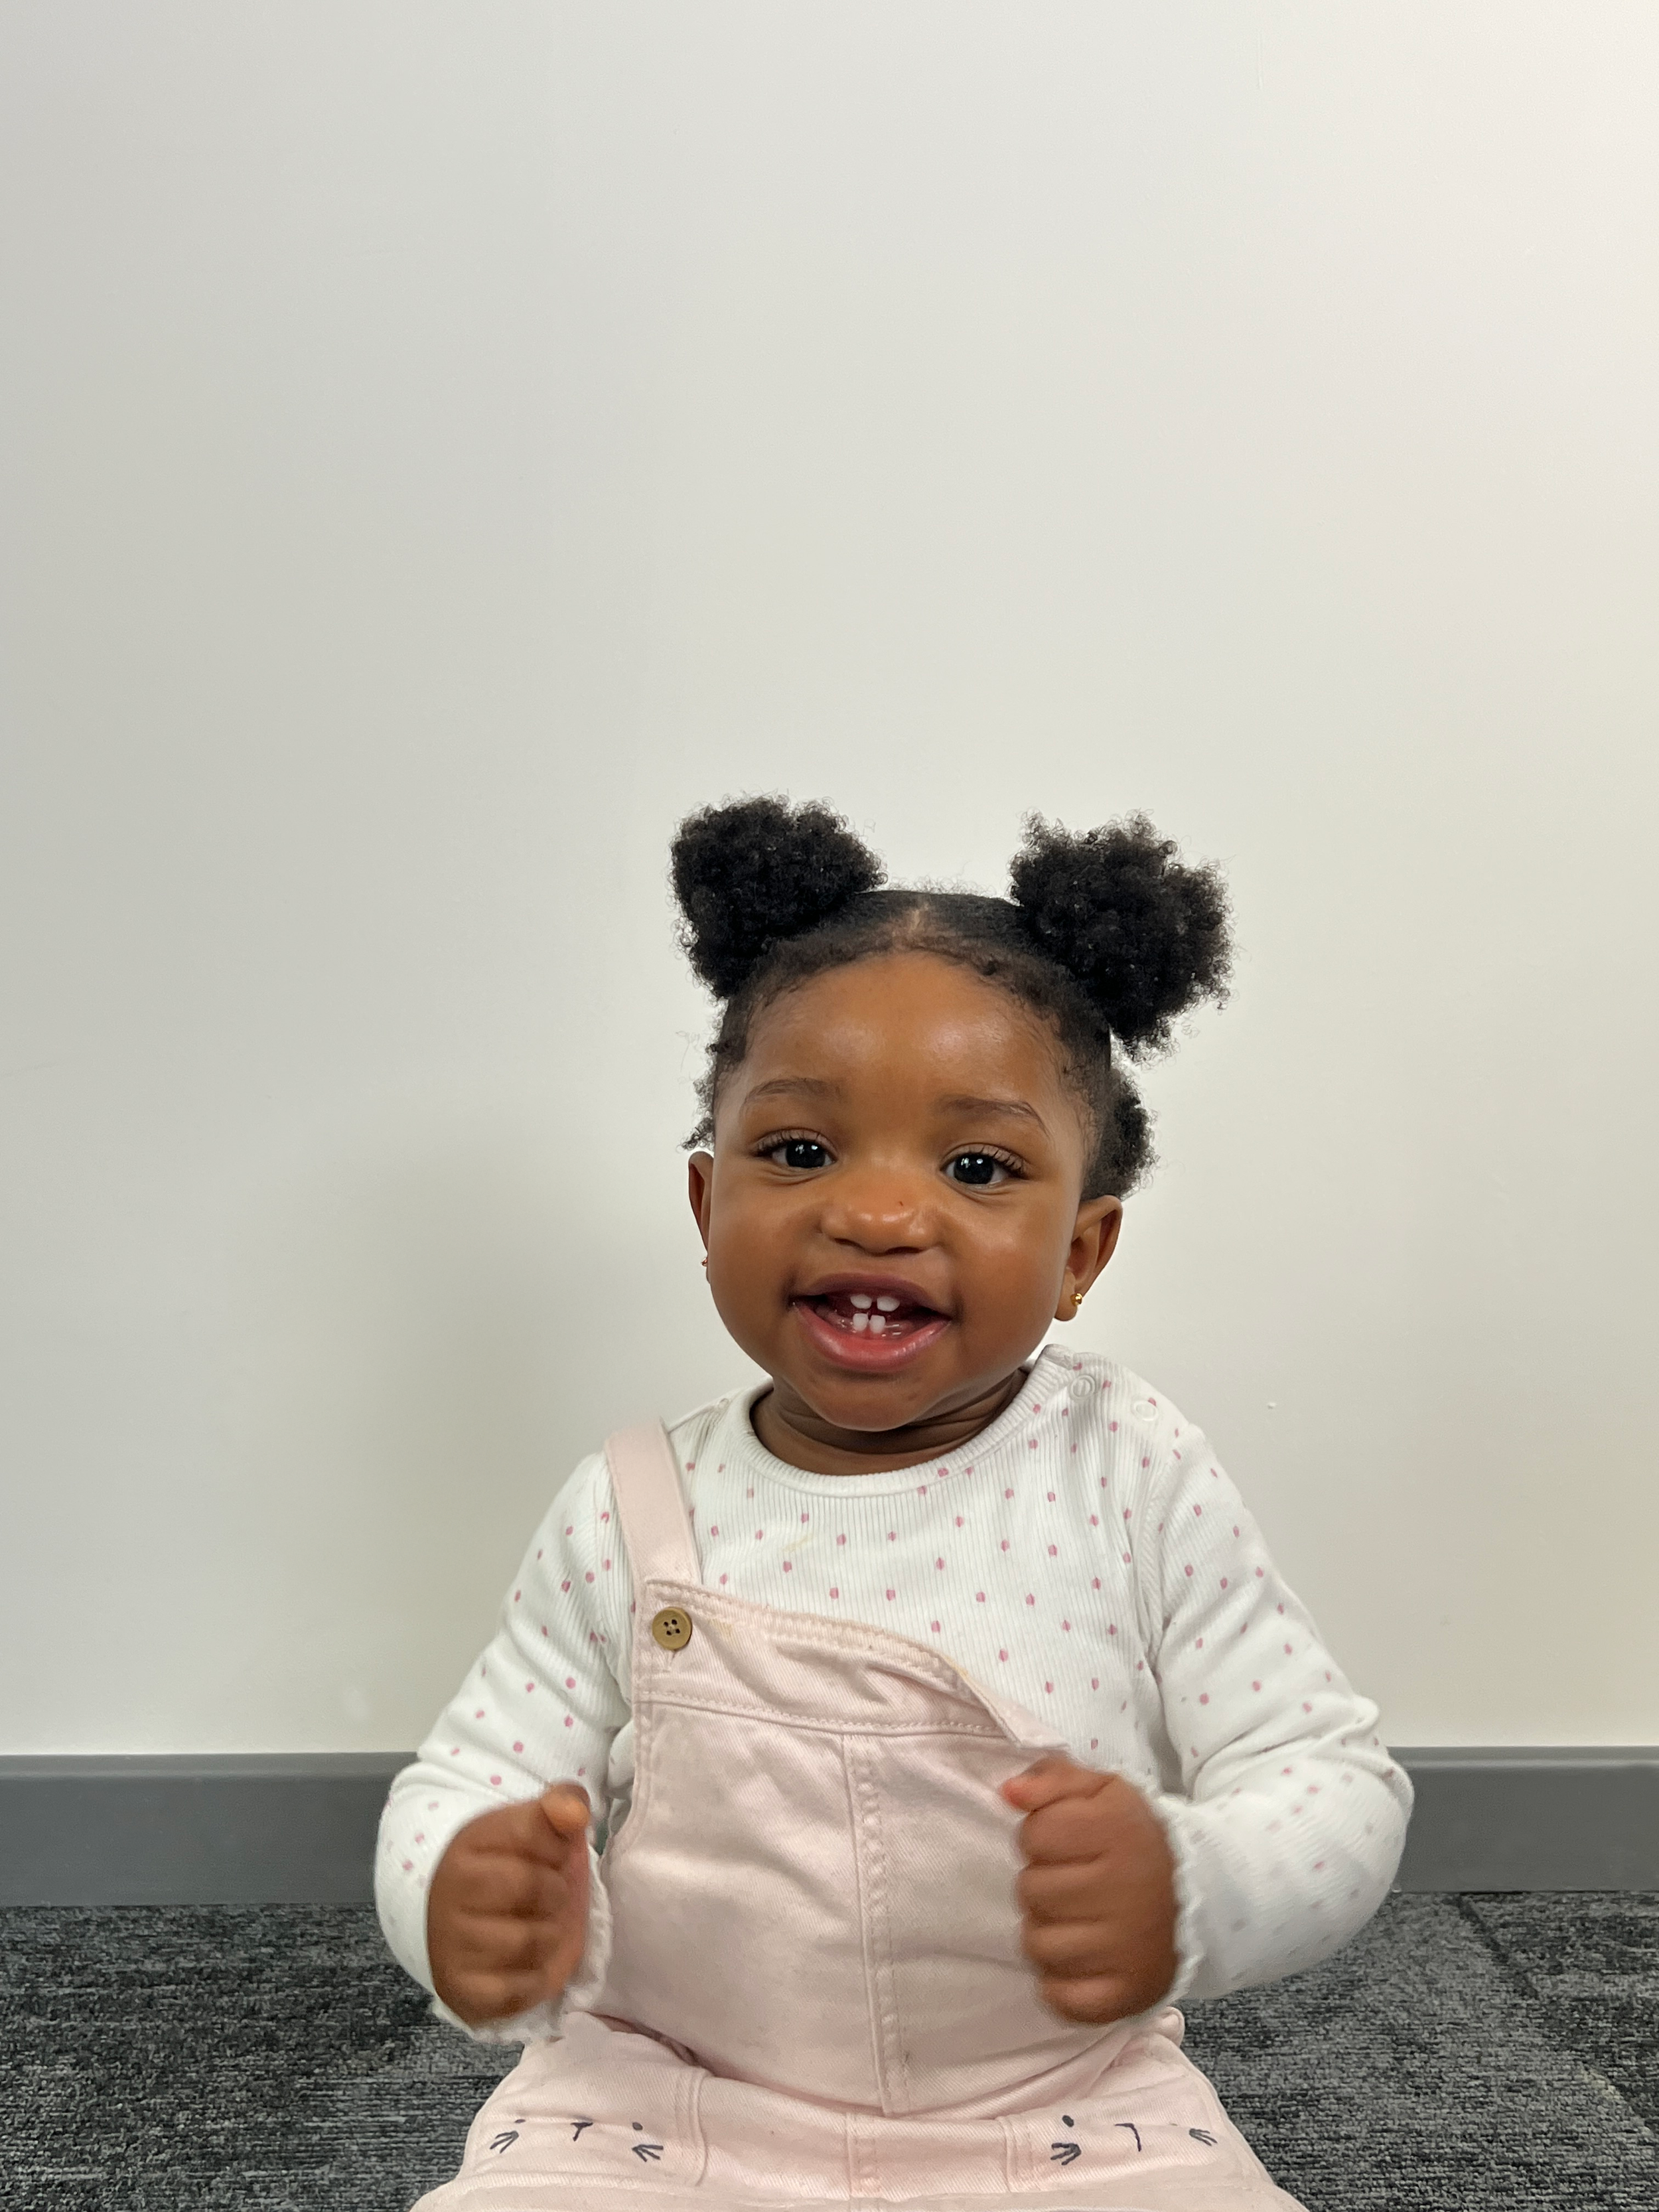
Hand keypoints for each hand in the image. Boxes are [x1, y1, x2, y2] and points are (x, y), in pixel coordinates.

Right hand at [427, 1783, 591, 2026]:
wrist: (450, 1922)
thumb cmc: (502, 1870)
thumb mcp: (527, 1827)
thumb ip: (560, 1806)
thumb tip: (575, 1813)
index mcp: (468, 1843)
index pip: (536, 1828)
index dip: (559, 1843)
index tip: (553, 1854)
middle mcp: (451, 1893)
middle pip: (537, 1887)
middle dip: (556, 1892)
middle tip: (547, 1896)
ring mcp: (452, 1946)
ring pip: (534, 1942)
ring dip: (552, 1937)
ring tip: (539, 1927)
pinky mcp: (461, 1992)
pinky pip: (521, 1991)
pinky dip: (538, 1979)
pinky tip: (531, 1963)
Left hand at [1000, 1756, 1177, 2024]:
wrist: (1198, 1898)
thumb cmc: (1135, 1839)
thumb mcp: (1102, 1791)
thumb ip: (1053, 1779)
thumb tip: (1008, 1792)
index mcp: (1119, 1830)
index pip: (1035, 1833)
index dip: (1041, 1835)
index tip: (1068, 1841)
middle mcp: (1125, 1890)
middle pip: (1031, 1892)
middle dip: (1044, 1883)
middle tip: (1075, 1882)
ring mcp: (1126, 1949)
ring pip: (1037, 1945)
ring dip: (1048, 1932)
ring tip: (1078, 1919)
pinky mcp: (1126, 1996)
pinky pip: (1060, 1998)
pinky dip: (1060, 1984)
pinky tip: (1082, 1960)